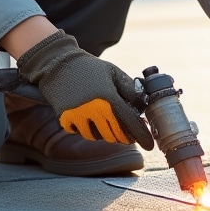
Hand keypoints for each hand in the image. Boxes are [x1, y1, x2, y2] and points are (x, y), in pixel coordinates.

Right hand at [17, 32, 153, 149]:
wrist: (60, 64)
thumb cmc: (90, 68)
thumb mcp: (113, 72)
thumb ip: (130, 89)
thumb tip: (143, 106)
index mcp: (108, 97)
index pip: (130, 123)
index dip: (142, 136)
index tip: (149, 145)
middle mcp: (94, 110)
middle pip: (115, 135)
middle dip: (123, 135)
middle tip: (126, 131)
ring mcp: (78, 116)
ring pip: (98, 137)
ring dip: (105, 132)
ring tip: (104, 120)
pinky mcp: (66, 119)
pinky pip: (81, 133)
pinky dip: (88, 129)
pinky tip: (88, 117)